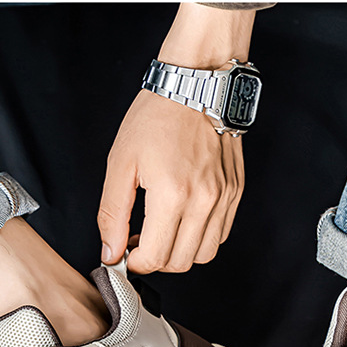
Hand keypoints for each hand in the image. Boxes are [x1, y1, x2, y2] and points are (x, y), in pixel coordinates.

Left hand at [98, 89, 243, 273]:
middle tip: (139, 241)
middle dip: (155, 260)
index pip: (155, 257)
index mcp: (172, 194)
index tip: (125, 252)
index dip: (135, 262)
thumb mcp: (120, 163)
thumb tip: (110, 251)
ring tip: (163, 231)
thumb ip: (112, 213)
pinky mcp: (235, 191)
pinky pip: (221, 234)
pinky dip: (201, 237)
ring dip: (180, 252)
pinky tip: (183, 218)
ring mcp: (224, 197)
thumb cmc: (157, 116)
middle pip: (180, 262)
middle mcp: (204, 200)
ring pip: (204, 254)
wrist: (196, 84)